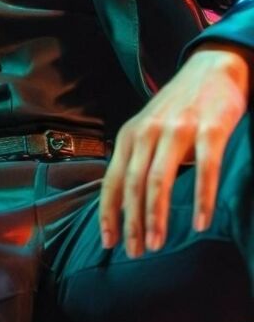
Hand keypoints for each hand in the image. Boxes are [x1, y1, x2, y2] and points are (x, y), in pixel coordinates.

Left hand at [98, 43, 252, 257]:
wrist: (212, 67)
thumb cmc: (177, 106)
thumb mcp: (146, 127)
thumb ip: (134, 158)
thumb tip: (121, 204)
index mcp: (130, 134)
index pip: (113, 180)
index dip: (108, 214)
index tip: (109, 243)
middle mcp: (149, 131)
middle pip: (134, 185)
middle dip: (132, 223)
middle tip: (136, 253)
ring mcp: (179, 129)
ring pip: (160, 180)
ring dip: (157, 217)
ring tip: (157, 244)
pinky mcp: (210, 129)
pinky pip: (205, 169)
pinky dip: (202, 199)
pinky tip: (202, 223)